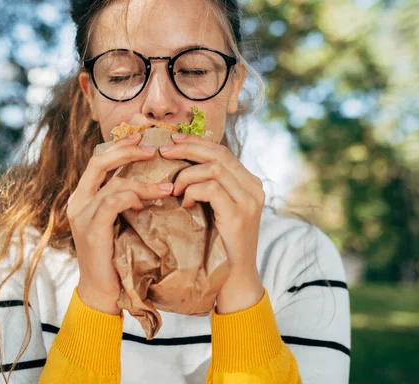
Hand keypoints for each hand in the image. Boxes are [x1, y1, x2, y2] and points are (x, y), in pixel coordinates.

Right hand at [67, 133, 173, 314]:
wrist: (102, 291)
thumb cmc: (116, 256)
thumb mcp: (120, 221)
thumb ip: (126, 200)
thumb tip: (153, 180)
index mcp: (84, 195)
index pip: (99, 159)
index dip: (120, 145)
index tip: (143, 137)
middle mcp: (78, 200)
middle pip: (99, 160)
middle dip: (128, 150)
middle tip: (154, 149)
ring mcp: (82, 214)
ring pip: (112, 183)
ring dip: (142, 182)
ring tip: (166, 188)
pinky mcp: (91, 229)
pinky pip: (112, 202)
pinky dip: (132, 198)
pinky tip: (146, 203)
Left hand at [160, 132, 264, 312]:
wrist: (234, 278)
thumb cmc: (218, 244)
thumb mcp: (215, 209)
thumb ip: (208, 187)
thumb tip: (181, 164)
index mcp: (248, 182)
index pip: (221, 151)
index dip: (196, 142)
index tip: (173, 140)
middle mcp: (253, 186)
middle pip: (218, 153)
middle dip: (188, 148)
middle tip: (165, 151)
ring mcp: (248, 200)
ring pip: (214, 168)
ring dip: (187, 175)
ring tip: (174, 189)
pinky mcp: (239, 214)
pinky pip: (211, 188)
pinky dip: (193, 191)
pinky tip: (185, 203)